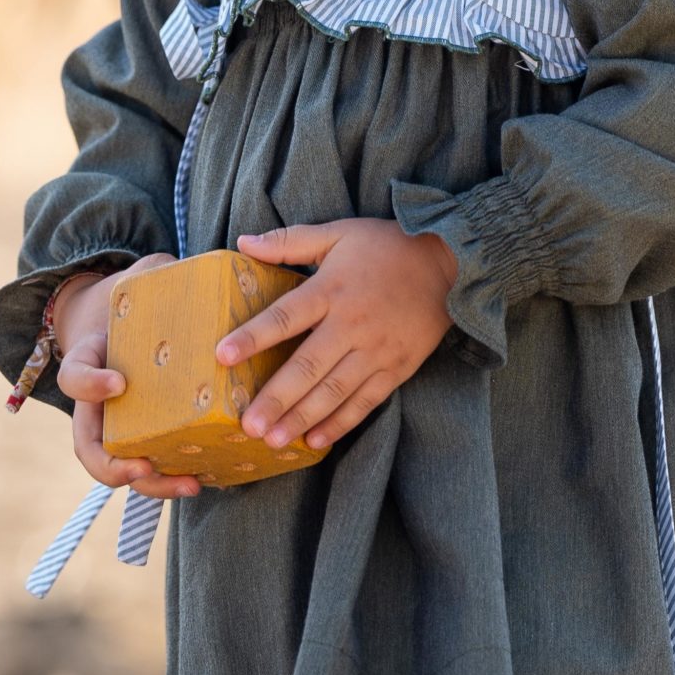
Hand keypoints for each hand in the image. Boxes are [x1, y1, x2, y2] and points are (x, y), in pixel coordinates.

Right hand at [51, 254, 203, 499]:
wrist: (125, 322)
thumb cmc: (136, 299)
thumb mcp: (141, 278)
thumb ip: (158, 271)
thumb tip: (183, 266)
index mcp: (90, 360)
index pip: (74, 376)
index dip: (90, 384)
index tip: (119, 382)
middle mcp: (98, 402)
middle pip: (89, 447)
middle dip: (113, 466)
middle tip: (144, 467)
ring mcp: (120, 423)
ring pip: (122, 468)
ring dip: (154, 485)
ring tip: (192, 482)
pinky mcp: (151, 434)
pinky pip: (157, 464)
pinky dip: (178, 477)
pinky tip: (215, 475)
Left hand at [217, 220, 461, 451]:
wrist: (451, 264)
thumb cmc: (387, 247)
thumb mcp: (339, 233)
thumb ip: (290, 242)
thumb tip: (242, 243)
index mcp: (332, 289)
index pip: (285, 316)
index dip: (253, 336)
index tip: (223, 356)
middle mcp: (352, 324)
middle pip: (308, 366)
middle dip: (276, 398)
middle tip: (247, 424)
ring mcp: (376, 351)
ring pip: (333, 391)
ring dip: (302, 418)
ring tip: (273, 441)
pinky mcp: (396, 369)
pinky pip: (365, 402)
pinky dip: (340, 423)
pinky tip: (315, 440)